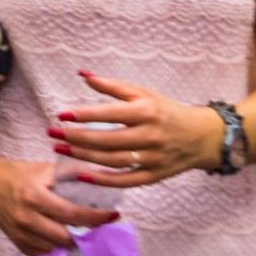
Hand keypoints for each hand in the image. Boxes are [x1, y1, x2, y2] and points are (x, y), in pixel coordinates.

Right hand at [0, 147, 114, 255]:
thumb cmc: (16, 174)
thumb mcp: (41, 169)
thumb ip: (68, 174)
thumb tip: (97, 177)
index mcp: (34, 197)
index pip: (72, 213)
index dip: (96, 217)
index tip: (113, 215)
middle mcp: (27, 219)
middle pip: (67, 237)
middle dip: (87, 235)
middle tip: (101, 228)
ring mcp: (21, 234)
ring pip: (57, 248)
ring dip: (73, 243)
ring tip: (85, 234)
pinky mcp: (18, 244)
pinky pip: (45, 253)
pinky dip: (57, 248)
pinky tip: (64, 238)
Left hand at [53, 73, 218, 184]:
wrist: (202, 137)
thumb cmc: (166, 111)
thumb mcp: (143, 93)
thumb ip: (112, 86)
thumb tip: (82, 75)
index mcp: (146, 112)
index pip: (110, 114)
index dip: (84, 115)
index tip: (61, 115)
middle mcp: (150, 135)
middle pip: (108, 140)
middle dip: (77, 138)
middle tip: (53, 133)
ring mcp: (153, 158)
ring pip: (114, 161)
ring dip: (85, 157)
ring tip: (61, 149)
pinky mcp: (155, 175)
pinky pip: (127, 181)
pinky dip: (104, 181)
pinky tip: (83, 175)